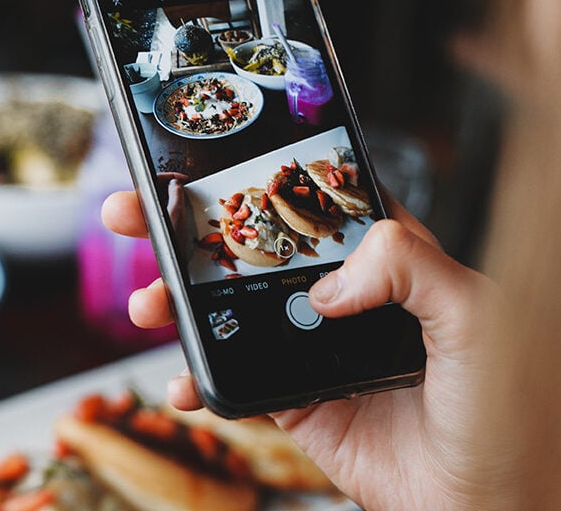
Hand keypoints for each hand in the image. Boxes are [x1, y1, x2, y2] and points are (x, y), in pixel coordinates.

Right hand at [102, 191, 516, 509]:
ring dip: (176, 304)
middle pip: (248, 250)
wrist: (486, 504)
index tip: (195, 164)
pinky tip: (180, 382)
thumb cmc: (508, 410)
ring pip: (226, 312)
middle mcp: (343, 297)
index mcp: (387, 259)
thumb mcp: (479, 315)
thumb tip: (328, 280)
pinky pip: (232, 381)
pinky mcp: (296, 400)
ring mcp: (311, 348)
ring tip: (146, 305)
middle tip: (134, 215)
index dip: (249, 176)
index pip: (307, 200)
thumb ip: (411, 266)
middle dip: (182, 231)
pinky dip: (195, 380)